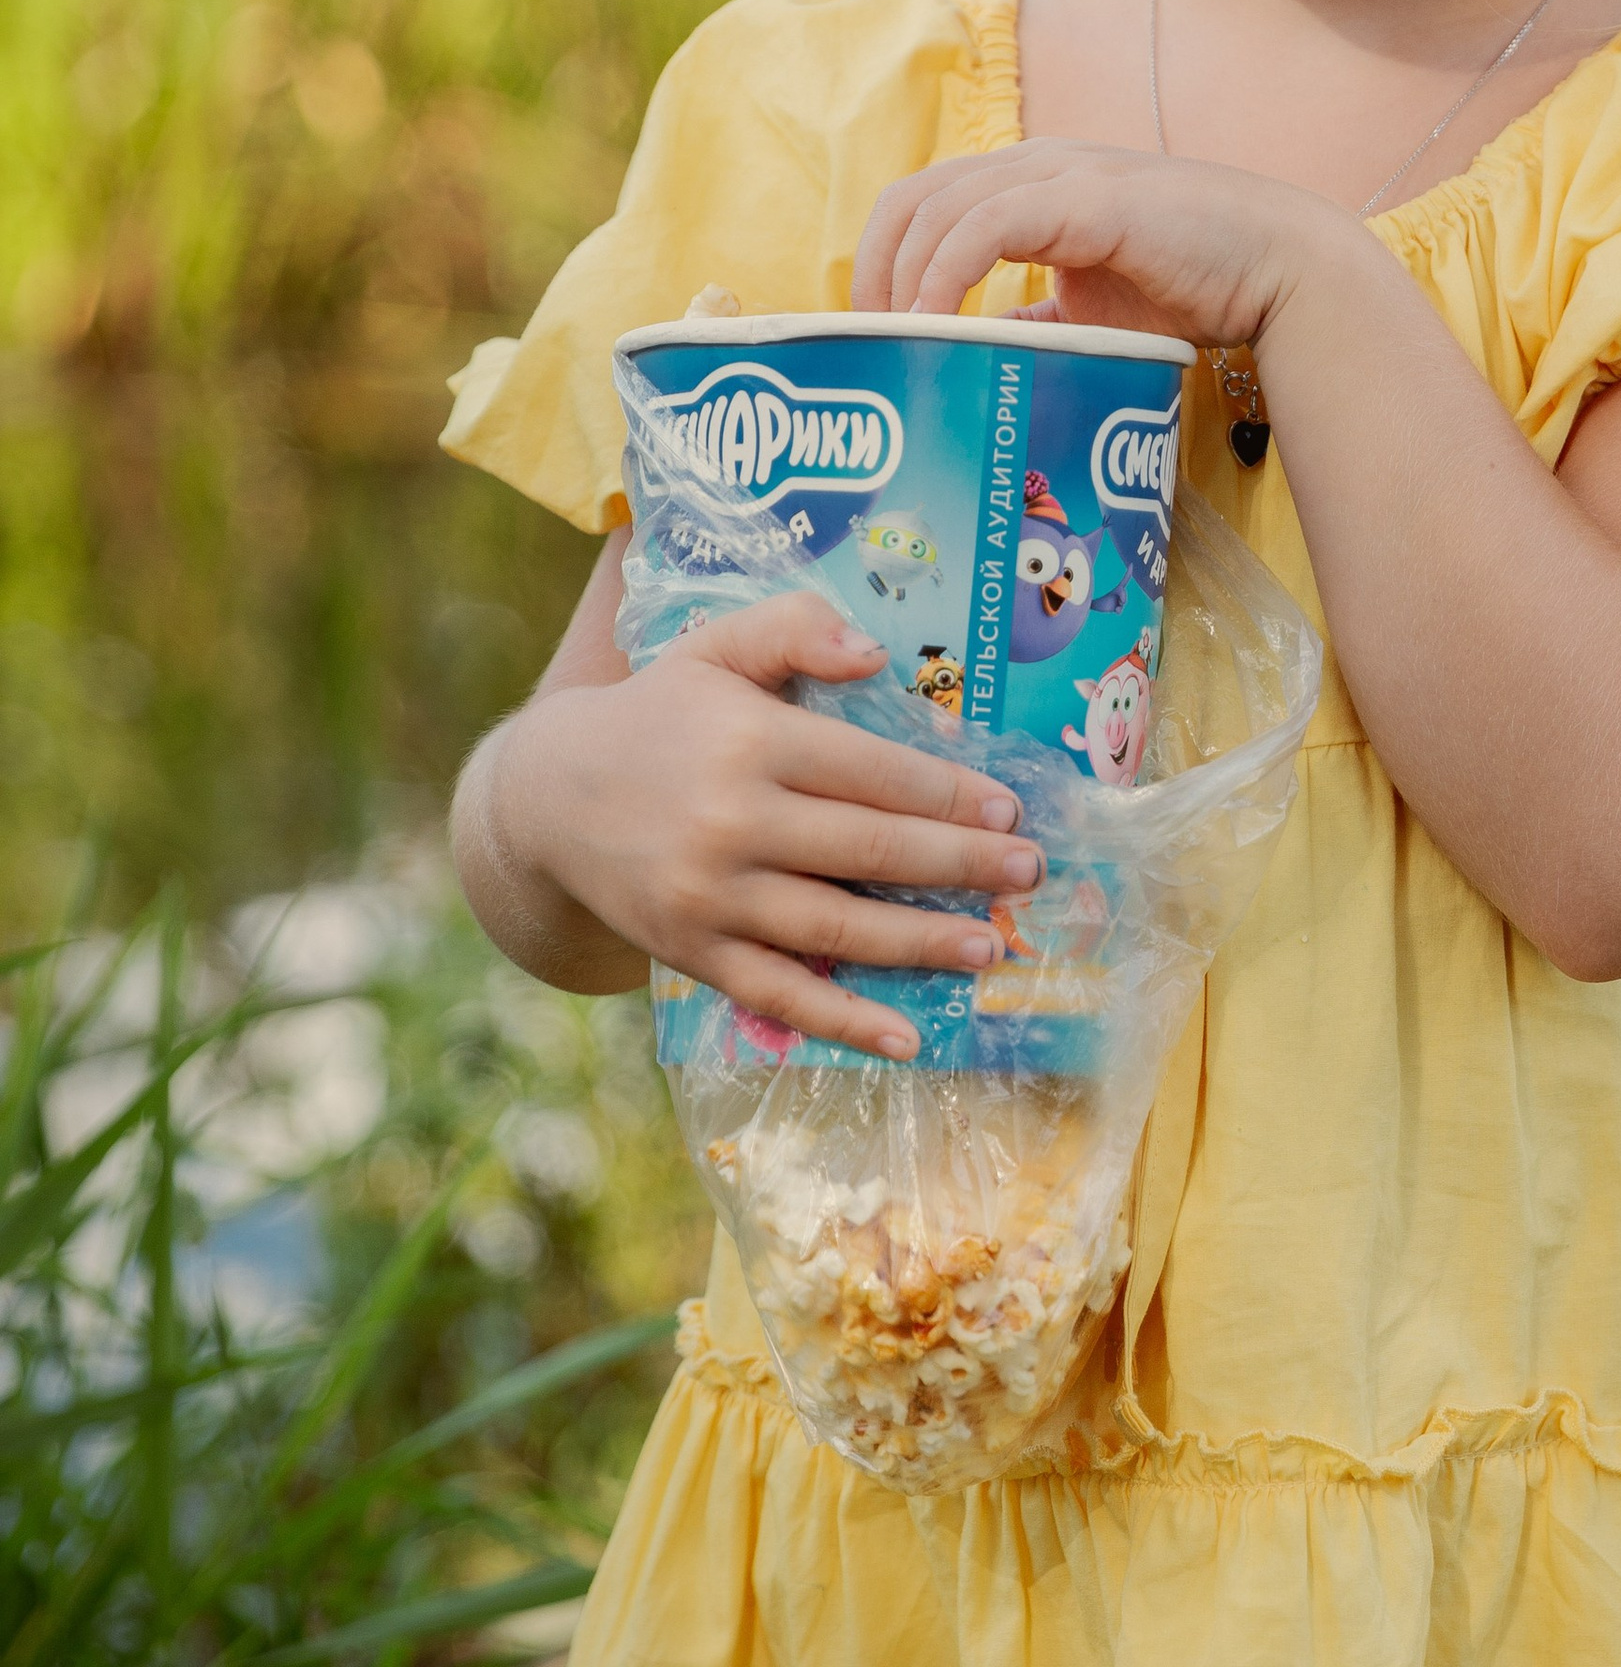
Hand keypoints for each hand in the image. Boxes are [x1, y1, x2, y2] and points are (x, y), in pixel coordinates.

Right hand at [484, 592, 1045, 1059]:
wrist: (547, 797)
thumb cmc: (659, 715)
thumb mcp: (714, 648)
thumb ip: (794, 629)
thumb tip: (875, 652)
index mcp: (750, 739)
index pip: (873, 772)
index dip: (949, 795)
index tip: (1007, 810)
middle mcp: (732, 820)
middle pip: (870, 852)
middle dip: (960, 867)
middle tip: (1027, 874)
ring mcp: (712, 896)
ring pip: (836, 929)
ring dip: (922, 944)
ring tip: (990, 947)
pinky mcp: (693, 953)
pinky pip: (780, 995)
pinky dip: (844, 1023)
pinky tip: (906, 1038)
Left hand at [852, 139, 1350, 344]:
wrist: (1279, 271)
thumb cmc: (1194, 289)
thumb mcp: (1090, 313)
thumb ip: (1031, 323)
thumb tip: (974, 358)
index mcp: (1030, 181)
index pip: (923, 199)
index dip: (882, 260)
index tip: (872, 331)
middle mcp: (1037, 164)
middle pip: (912, 197)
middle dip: (874, 270)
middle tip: (869, 343)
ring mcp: (1061, 174)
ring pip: (940, 206)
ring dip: (902, 278)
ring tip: (899, 341)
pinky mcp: (1087, 199)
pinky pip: (987, 223)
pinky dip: (948, 271)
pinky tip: (941, 321)